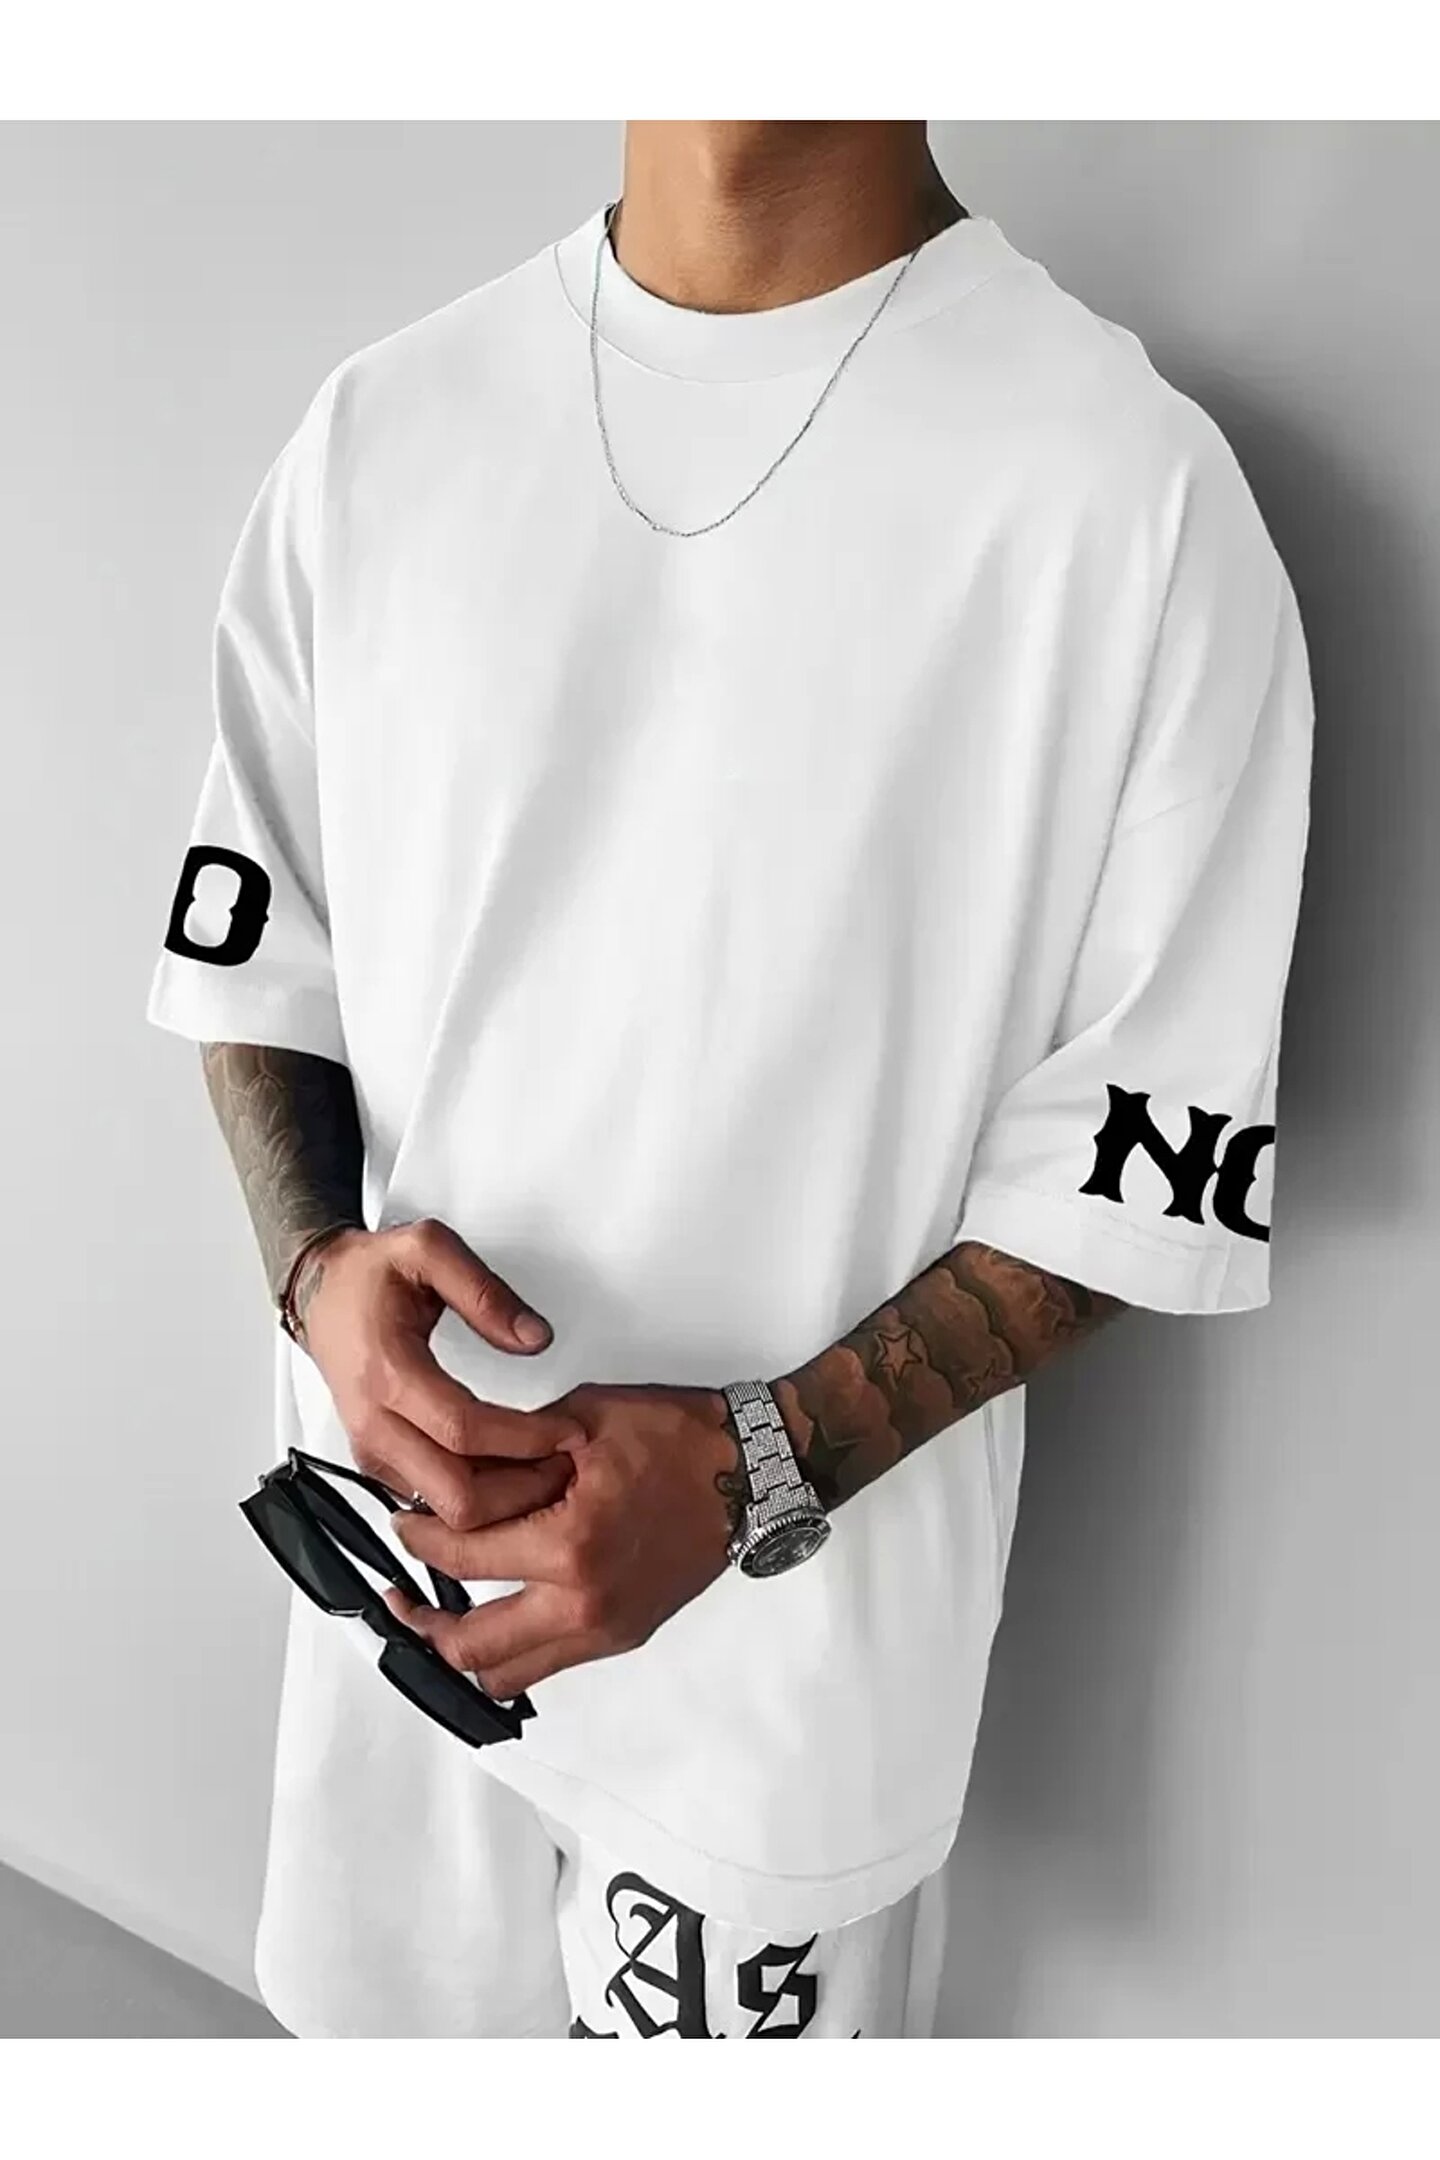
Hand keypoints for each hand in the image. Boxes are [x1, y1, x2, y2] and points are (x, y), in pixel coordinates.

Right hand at [295, 1218, 583, 1530]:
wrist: (320, 1292)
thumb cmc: (367, 1274)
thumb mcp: (429, 1249)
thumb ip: (485, 1292)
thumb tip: (533, 1338)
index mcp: (388, 1372)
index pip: (464, 1430)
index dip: (526, 1439)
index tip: (568, 1431)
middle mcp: (375, 1422)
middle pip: (456, 1496)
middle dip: (522, 1489)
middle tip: (565, 1462)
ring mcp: (374, 1449)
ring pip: (446, 1511)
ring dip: (504, 1503)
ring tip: (547, 1468)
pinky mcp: (379, 1463)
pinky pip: (433, 1501)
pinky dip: (479, 1498)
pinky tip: (511, 1469)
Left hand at [383, 1382, 742, 1698]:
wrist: (752, 1471)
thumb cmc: (676, 1437)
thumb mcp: (580, 1421)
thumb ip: (512, 1454)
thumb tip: (454, 1476)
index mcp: (570, 1546)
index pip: (463, 1560)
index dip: (419, 1540)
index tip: (403, 1522)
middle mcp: (585, 1605)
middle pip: (472, 1648)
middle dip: (423, 1622)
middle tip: (402, 1594)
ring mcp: (607, 1630)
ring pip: (508, 1677)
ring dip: (465, 1650)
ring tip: (442, 1613)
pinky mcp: (624, 1635)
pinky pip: (549, 1665)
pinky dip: (513, 1650)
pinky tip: (501, 1609)